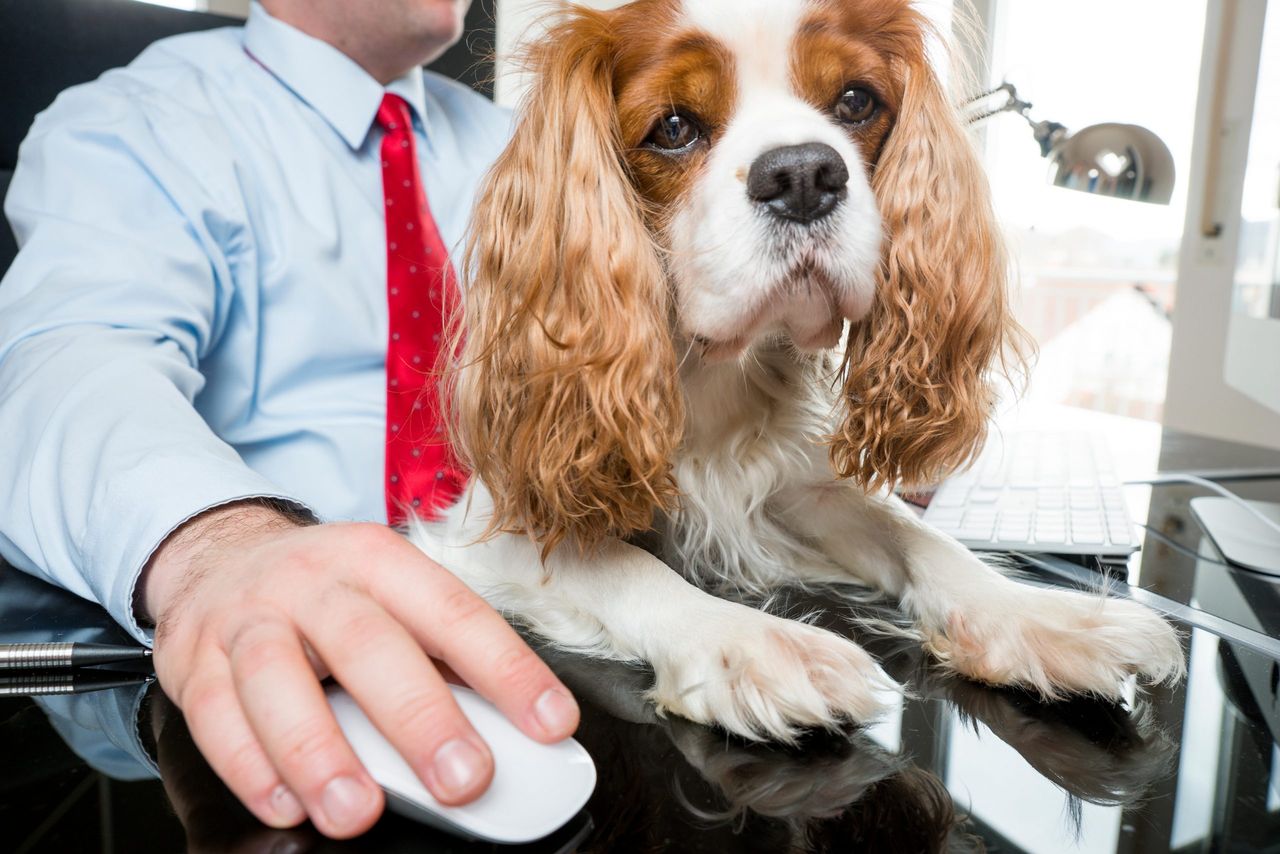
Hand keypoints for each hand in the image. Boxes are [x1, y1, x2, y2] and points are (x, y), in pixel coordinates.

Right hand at [141, 502, 579, 838]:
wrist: (218, 554)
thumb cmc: (324, 590)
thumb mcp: (386, 595)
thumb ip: (438, 657)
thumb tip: (511, 729)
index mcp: (379, 560)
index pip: (454, 612)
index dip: (507, 669)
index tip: (551, 723)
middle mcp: (314, 581)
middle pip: (369, 645)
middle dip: (420, 719)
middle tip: (465, 779)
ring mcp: (249, 618)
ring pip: (278, 679)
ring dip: (320, 752)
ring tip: (358, 811)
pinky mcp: (192, 659)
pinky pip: (215, 714)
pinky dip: (250, 766)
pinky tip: (286, 804)